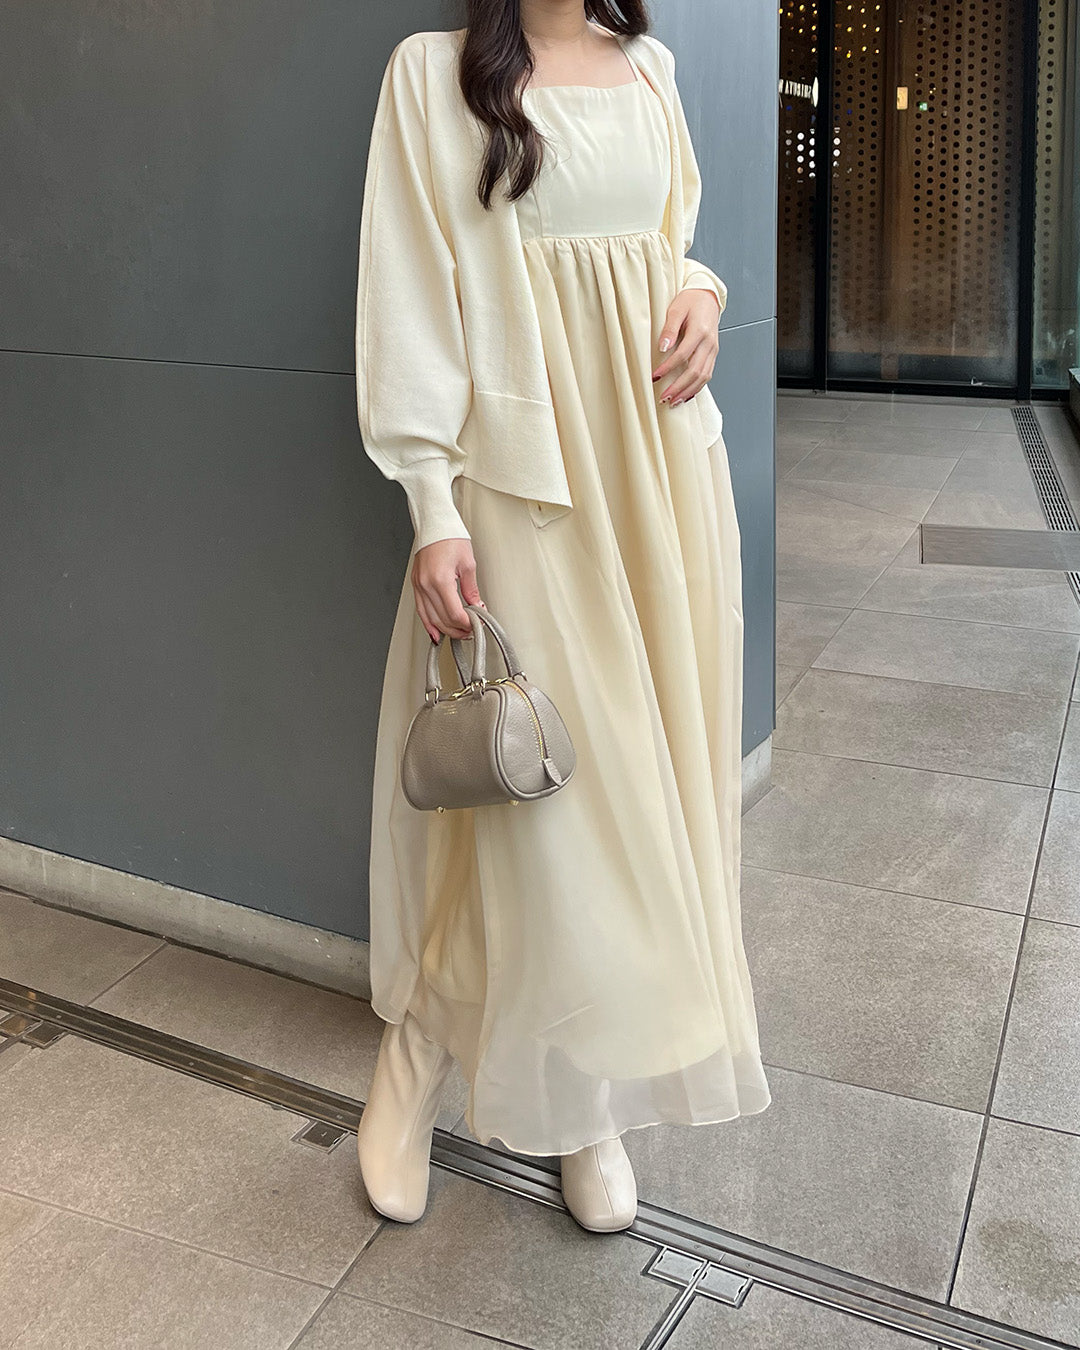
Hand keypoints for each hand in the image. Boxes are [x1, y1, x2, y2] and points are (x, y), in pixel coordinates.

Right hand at [411, 537, 483, 642]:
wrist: (434, 526)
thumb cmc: (450, 538)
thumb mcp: (468, 564)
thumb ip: (471, 590)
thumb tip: (476, 606)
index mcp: (440, 580)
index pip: (454, 613)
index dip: (467, 623)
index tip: (476, 623)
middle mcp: (426, 585)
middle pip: (442, 619)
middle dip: (458, 630)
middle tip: (471, 631)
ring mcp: (419, 586)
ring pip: (431, 618)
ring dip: (446, 630)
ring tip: (459, 632)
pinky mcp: (416, 585)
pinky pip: (421, 610)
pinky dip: (429, 624)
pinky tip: (436, 632)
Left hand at [652, 288, 720, 405]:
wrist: (708, 296)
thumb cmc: (691, 301)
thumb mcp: (676, 309)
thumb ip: (669, 328)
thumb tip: (662, 346)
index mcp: (700, 331)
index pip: (683, 355)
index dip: (668, 368)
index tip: (655, 376)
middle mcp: (709, 343)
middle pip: (695, 371)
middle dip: (679, 387)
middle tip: (664, 397)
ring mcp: (713, 350)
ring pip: (703, 377)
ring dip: (688, 391)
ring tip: (674, 401)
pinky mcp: (713, 354)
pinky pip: (707, 374)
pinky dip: (697, 387)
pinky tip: (686, 395)